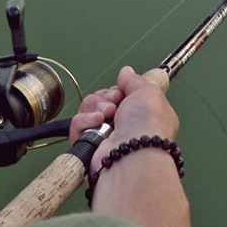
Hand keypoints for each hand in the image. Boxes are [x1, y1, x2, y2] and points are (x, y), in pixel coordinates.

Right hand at [69, 66, 189, 226]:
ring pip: (88, 110)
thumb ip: (134, 80)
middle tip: (114, 105)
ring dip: (95, 107)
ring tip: (105, 116)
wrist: (133, 154)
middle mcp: (125, 127)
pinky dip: (84, 121)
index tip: (122, 91)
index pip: (122, 95)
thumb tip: (126, 72)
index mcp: (143, 115)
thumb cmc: (147, 126)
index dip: (118, 90)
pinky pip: (77, 125)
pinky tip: (95, 123)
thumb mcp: (148, 92)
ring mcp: (107, 137)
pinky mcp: (90, 147)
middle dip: (105, 98)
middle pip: (103, 100)